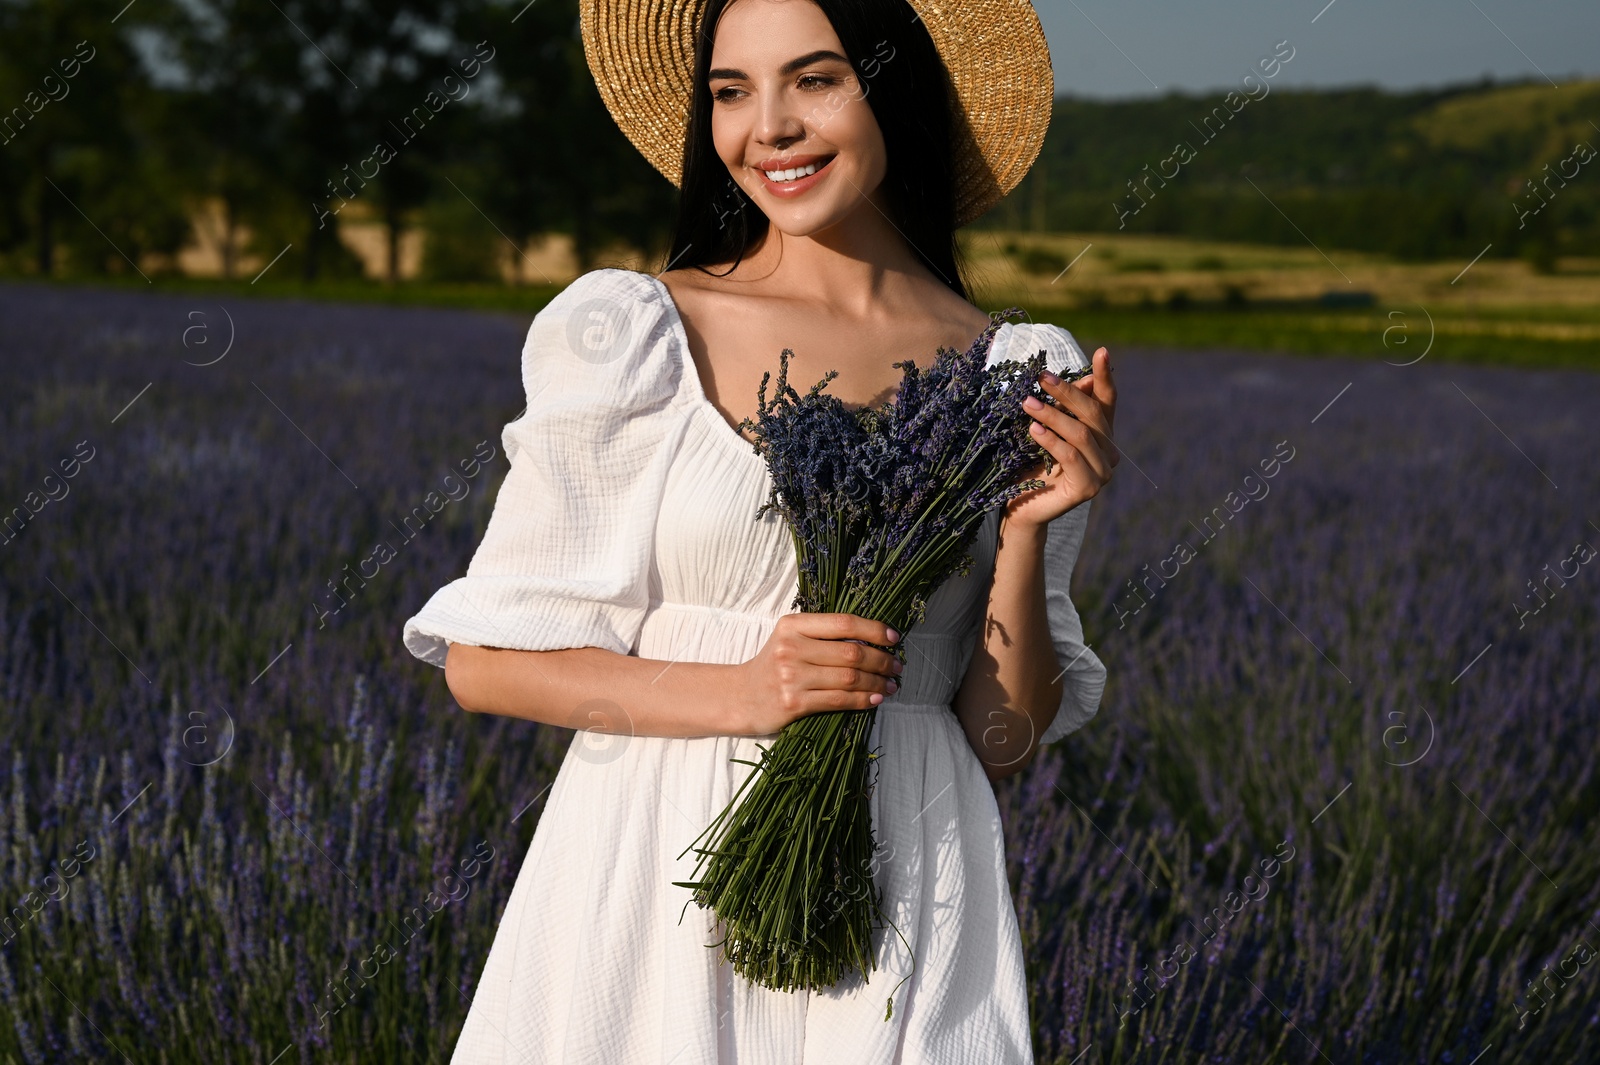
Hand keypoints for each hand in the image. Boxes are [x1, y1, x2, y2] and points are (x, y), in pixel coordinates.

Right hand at [731, 613, 904, 734]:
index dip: (874, 629)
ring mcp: (791, 676)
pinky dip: (863, 700)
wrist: (741, 696)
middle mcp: (791, 648)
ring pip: (849, 678)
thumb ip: (824, 636)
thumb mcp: (792, 640)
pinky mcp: (793, 703)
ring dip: (877, 682)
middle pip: (851, 652)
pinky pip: (839, 700)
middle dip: (882, 660)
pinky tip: (876, 698)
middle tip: (897, 666)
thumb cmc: (774, 666)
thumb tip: (874, 642)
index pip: (843, 623)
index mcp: (793, 625)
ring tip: (891, 684)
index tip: (894, 638)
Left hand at [1004, 346, 1117, 528]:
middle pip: (1091, 413)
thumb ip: (1063, 408)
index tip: (1102, 351)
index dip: (1104, 376)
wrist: (1020, 506)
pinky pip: (1071, 456)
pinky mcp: (1088, 489)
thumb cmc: (1030, 464)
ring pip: (1081, 434)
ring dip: (1053, 415)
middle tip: (1041, 377)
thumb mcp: (1046, 428)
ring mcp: (1103, 472)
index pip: (1107, 400)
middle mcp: (1109, 452)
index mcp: (1102, 433)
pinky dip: (1051, 440)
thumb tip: (1082, 378)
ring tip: (1027, 403)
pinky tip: (1033, 429)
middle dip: (1066, 392)